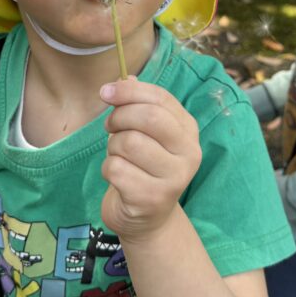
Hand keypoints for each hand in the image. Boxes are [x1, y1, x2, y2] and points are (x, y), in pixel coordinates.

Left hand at [99, 78, 200, 242]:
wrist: (146, 217)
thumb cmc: (142, 166)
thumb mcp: (143, 132)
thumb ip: (137, 104)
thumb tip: (124, 78)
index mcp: (188, 130)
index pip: (161, 98)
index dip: (130, 91)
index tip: (106, 92)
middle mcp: (189, 152)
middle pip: (149, 118)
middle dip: (119, 117)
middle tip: (110, 127)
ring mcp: (174, 177)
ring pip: (129, 143)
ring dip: (112, 147)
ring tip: (118, 156)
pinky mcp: (153, 198)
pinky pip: (116, 168)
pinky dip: (108, 170)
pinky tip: (118, 178)